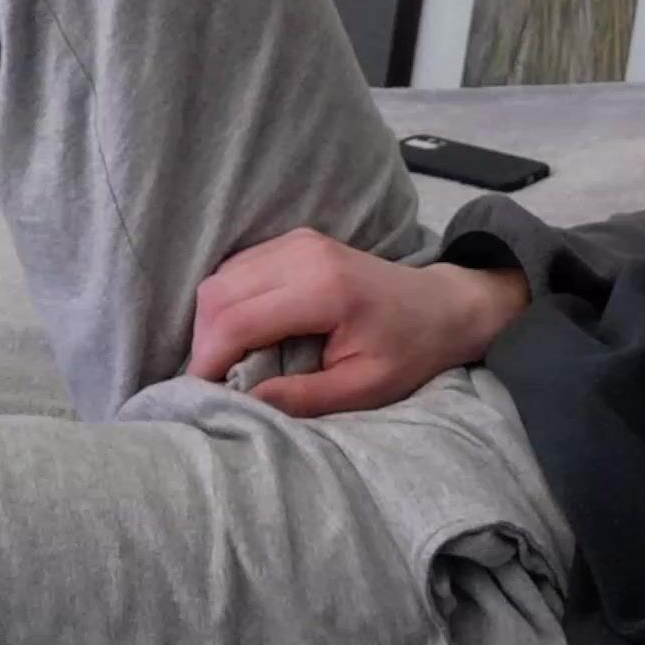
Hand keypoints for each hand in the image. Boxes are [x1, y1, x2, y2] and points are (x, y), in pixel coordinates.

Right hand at [185, 228, 529, 417]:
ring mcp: (297, 241)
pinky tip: (243, 335)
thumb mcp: (366, 387)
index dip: (208, 360)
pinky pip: (237, 270)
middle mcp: (304, 255)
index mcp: (324, 290)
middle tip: (214, 382)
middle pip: (218, 295)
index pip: (237, 320)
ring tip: (229, 362)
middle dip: (204, 343)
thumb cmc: (410, 350)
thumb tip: (242, 403)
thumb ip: (304, 397)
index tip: (201, 395)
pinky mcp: (294, 241)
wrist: (443, 306)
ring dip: (212, 324)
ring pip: (220, 279)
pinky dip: (227, 304)